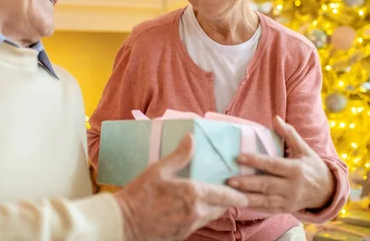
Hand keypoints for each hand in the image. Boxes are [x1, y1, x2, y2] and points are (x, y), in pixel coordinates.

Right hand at [114, 134, 247, 240]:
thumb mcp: (158, 170)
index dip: (238, 195)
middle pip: (221, 208)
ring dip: (214, 208)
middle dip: (227, 201)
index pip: (225, 196)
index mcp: (193, 194)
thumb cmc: (139, 194)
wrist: (123, 222)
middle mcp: (196, 212)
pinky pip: (198, 224)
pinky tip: (192, 208)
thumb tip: (191, 138)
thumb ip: (179, 155)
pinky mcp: (181, 234)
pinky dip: (201, 215)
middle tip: (230, 192)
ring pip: (211, 217)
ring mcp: (189, 226)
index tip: (245, 193)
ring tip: (212, 198)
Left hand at [228, 116, 334, 214]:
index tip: (238, 157)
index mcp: (295, 169)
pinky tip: (239, 203)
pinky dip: (253, 207)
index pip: (272, 164)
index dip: (255, 161)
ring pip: (265, 200)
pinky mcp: (285, 209)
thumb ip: (289, 134)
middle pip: (266, 185)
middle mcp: (292, 186)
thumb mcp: (304, 149)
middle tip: (229, 180)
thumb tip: (275, 118)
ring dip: (246, 198)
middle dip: (247, 183)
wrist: (327, 191)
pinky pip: (267, 209)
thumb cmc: (312, 166)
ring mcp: (288, 200)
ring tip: (230, 194)